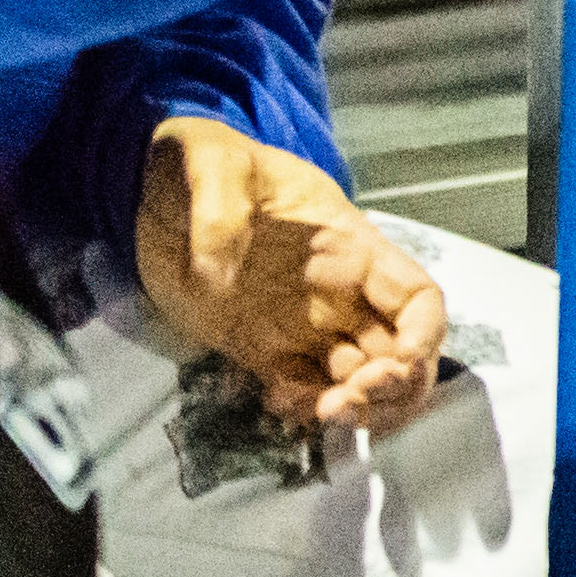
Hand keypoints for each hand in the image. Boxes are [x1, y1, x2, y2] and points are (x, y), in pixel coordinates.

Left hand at [138, 119, 450, 431]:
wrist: (151, 186)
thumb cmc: (200, 163)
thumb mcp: (213, 164)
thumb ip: (221, 211)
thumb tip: (217, 275)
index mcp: (350, 250)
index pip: (416, 299)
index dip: (424, 336)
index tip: (399, 364)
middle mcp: (338, 295)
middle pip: (399, 353)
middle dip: (393, 389)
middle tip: (351, 402)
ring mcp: (301, 327)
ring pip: (357, 382)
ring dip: (353, 409)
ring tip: (320, 412)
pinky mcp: (259, 350)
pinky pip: (301, 391)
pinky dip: (302, 409)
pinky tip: (277, 403)